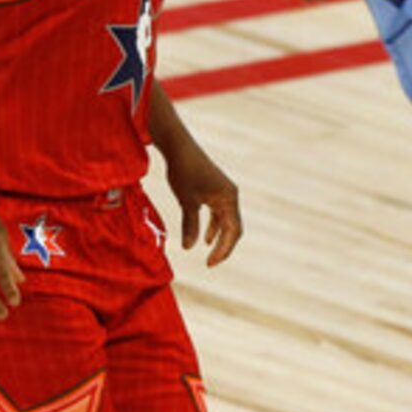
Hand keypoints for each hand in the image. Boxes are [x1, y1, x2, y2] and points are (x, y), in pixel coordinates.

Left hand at [161, 141, 244, 266]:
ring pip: (226, 221)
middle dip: (223, 247)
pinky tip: (203, 236)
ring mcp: (224, 192)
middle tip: (210, 263)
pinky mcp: (215, 189)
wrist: (179, 146)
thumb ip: (190, 225)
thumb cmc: (184, 172)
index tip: (209, 264)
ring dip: (218, 237)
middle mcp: (231, 196)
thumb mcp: (186, 201)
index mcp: (229, 199)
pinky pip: (218, 213)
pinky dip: (213, 225)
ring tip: (208, 252)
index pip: (233, 231)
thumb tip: (189, 247)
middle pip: (233, 228)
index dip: (223, 250)